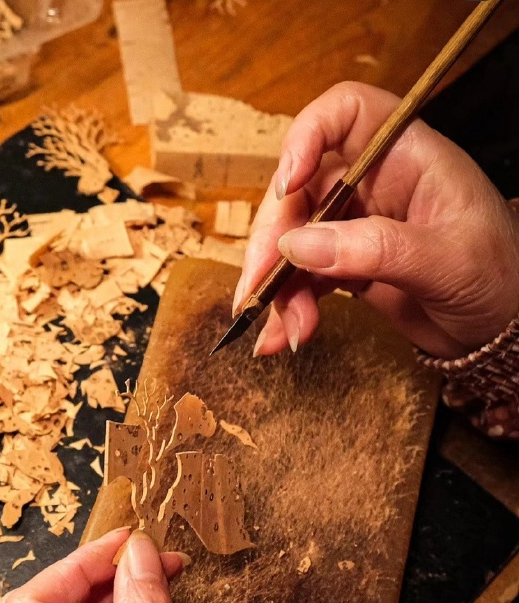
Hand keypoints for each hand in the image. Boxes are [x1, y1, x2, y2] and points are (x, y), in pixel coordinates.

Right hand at [235, 82, 518, 359]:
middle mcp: (374, 184)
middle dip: (273, 240)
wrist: (504, 333)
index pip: (346, 114)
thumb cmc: (499, 278)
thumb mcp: (445, 260)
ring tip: (287, 330)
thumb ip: (373, 249)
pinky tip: (283, 338)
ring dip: (279, 286)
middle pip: (301, 189)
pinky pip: (302, 278)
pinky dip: (288, 308)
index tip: (287, 186)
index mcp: (407, 157)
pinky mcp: (346, 266)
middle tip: (259, 288)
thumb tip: (295, 246)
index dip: (306, 138)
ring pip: (293, 240)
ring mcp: (356, 226)